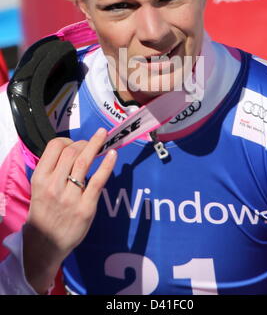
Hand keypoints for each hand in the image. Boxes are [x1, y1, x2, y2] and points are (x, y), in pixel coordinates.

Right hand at [23, 128, 116, 293]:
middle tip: (91, 143)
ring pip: (84, 162)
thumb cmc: (45, 211)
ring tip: (103, 135)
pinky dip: (107, 165)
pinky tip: (113, 154)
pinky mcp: (86, 207)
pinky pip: (98, 181)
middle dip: (84, 143)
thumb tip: (74, 149)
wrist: (45, 244)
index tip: (74, 143)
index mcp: (40, 178)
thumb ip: (53, 170)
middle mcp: (54, 185)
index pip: (54, 147)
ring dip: (95, 144)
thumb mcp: (39, 188)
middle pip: (71, 152)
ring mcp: (70, 197)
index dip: (67, 140)